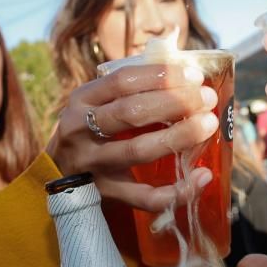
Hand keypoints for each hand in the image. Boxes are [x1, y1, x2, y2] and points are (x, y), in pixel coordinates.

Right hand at [47, 63, 216, 211]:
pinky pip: (145, 197)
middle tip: (207, 98)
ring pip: (138, 151)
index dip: (161, 76)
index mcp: (82, 99)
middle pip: (131, 113)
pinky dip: (177, 190)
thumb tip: (184, 69)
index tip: (195, 76)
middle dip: (174, 102)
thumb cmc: (91, 126)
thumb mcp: (98, 101)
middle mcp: (82, 129)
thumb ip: (132, 86)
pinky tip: (202, 176)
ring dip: (178, 136)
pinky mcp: (106, 193)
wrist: (58, 170)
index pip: (123, 81)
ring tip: (208, 124)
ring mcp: (93, 163)